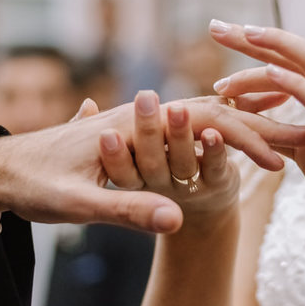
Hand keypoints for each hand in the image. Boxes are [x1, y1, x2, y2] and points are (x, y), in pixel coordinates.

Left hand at [0, 92, 304, 233]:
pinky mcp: (129, 135)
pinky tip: (232, 137)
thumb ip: (127, 210)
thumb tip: (176, 221)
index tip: (279, 163)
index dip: (245, 141)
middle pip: (211, 111)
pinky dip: (214, 131)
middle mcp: (138, 115)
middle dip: (256, 124)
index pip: (205, 122)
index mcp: (133, 125)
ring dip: (238, 124)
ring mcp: (134, 123)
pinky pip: (182, 127)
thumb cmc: (33, 184)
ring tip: (280, 134)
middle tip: (301, 139)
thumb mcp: (78, 203)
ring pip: (198, 115)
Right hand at [98, 91, 241, 224]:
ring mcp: (188, 186)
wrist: (204, 207)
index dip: (113, 155)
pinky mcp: (218, 184)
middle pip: (150, 162)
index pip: (118, 169)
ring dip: (180, 136)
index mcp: (132, 177)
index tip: (106, 133)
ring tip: (177, 109)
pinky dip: (213, 151)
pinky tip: (213, 133)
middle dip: (146, 131)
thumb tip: (87, 103)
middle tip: (144, 98)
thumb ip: (101, 132)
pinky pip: (215, 168)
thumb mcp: (126, 156)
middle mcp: (158, 184)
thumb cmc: (155, 175)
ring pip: (182, 164)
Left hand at [208, 20, 304, 235]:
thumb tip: (240, 117)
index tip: (221, 34)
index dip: (254, 44)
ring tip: (239, 38)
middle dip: (253, 36)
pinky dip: (293, 82)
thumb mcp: (301, 147)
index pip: (288, 58)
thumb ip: (275, 128)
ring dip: (270, 50)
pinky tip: (269, 72)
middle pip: (294, 51)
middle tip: (216, 26)